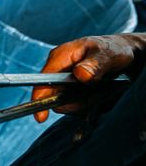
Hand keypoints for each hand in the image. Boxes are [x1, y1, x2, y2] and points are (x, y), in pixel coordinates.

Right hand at [31, 34, 145, 121]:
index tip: (41, 116)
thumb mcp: (107, 54)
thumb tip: (80, 74)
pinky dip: (89, 102)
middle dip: (76, 101)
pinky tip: (100, 93)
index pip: (43, 80)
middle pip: (56, 95)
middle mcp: (59, 69)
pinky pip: (77, 103)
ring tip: (102, 90)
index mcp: (60, 56)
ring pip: (68, 102)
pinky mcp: (73, 88)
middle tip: (98, 95)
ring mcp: (65, 80)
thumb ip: (94, 64)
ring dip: (86, 102)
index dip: (40, 97)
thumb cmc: (114, 49)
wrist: (125, 53)